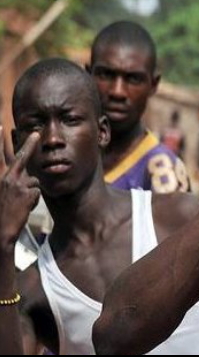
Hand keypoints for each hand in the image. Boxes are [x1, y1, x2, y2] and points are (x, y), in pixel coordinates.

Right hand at [0, 128, 41, 250]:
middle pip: (22, 158)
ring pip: (34, 181)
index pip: (2, 158)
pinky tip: (25, 208)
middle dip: (29, 144)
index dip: (2, 142)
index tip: (1, 126)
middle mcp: (7, 177)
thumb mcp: (4, 194)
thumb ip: (13, 184)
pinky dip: (34, 200)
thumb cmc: (3, 214)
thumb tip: (28, 178)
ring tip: (21, 205)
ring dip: (32, 193)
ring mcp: (17, 184)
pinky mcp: (27, 191)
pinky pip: (37, 192)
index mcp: (0, 177)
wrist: (0, 230)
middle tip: (35, 132)